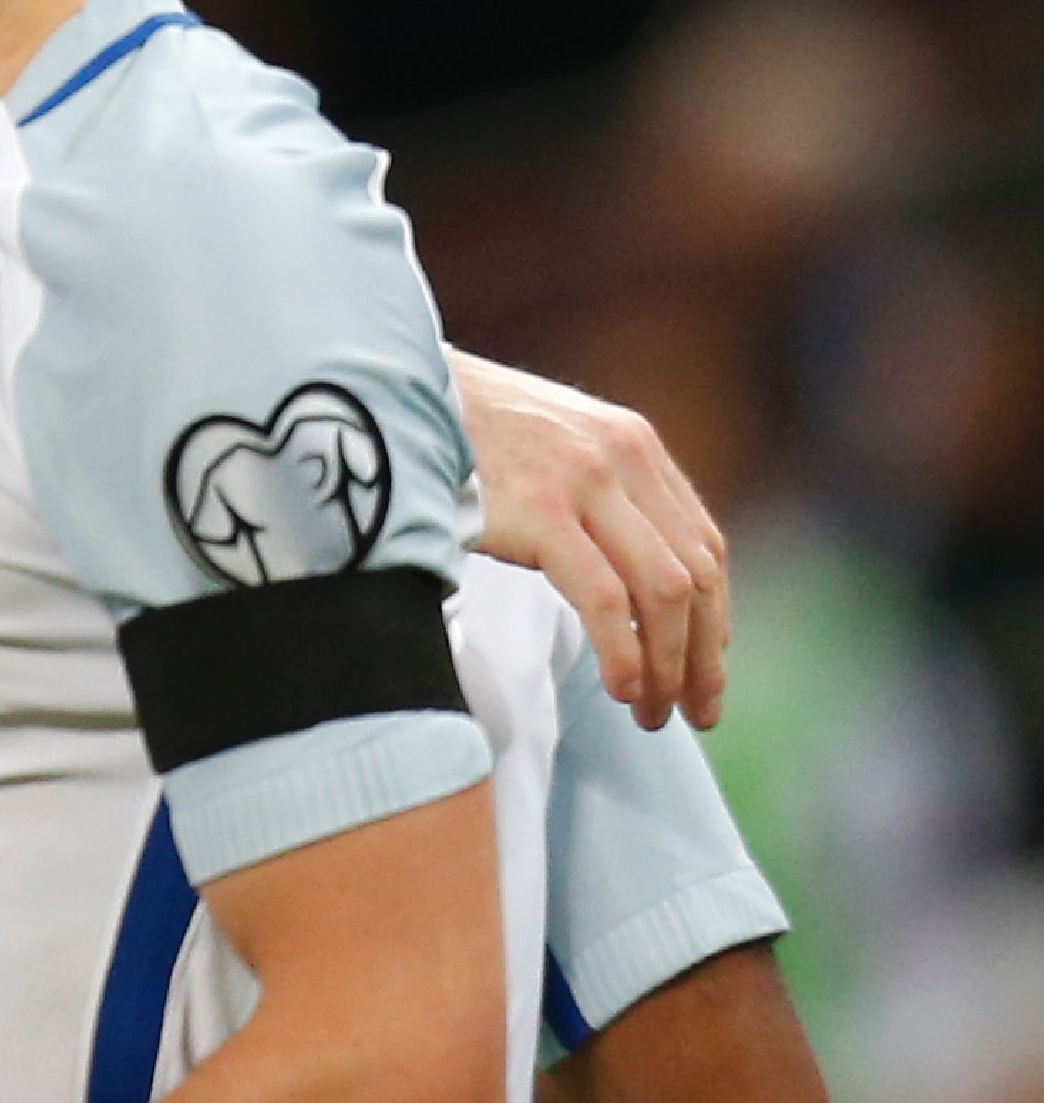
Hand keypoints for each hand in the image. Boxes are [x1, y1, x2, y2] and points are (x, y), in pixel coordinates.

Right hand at [454, 349, 729, 728]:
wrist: (387, 387)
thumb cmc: (452, 429)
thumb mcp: (545, 444)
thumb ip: (592, 492)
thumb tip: (619, 578)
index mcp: (633, 444)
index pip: (704, 547)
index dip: (714, 620)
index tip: (704, 675)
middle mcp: (624, 458)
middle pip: (695, 576)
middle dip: (703, 658)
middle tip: (693, 714)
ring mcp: (584, 482)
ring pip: (663, 592)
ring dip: (669, 667)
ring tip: (652, 713)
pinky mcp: (540, 512)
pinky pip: (606, 600)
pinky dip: (624, 653)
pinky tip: (621, 689)